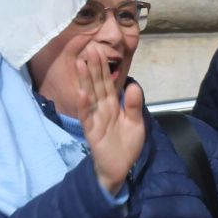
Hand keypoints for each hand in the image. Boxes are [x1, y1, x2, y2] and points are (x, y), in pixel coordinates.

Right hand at [75, 45, 143, 195]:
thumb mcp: (136, 123)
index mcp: (113, 105)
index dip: (103, 68)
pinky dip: (84, 105)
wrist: (120, 168)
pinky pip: (87, 117)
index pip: (107, 83)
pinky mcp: (92, 132)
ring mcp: (95, 119)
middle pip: (97, 85)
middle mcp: (102, 109)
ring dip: (85, 81)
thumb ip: (134, 105)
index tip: (99, 50)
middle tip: (90, 49)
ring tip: (80, 64)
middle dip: (93, 68)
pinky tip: (83, 93)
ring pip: (89, 97)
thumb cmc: (126, 144)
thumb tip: (134, 84)